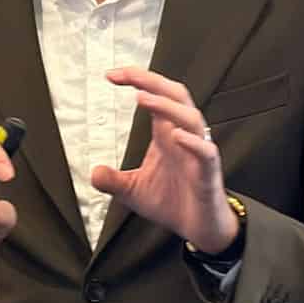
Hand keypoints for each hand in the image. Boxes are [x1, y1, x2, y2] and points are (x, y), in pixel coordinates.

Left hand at [90, 67, 239, 252]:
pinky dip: (193, 142)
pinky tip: (175, 136)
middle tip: (126, 74)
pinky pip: (206, 152)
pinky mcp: (209, 173)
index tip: (111, 75)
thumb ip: (114, 180)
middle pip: (175, 96)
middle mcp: (184, 136)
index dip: (137, 81)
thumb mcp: (133, 191)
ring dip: (167, 106)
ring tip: (142, 98)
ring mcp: (198, 153)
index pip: (155, 96)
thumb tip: (94, 173)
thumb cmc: (173, 202)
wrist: (200, 228)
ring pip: (190, 118)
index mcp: (166, 134)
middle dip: (152, 81)